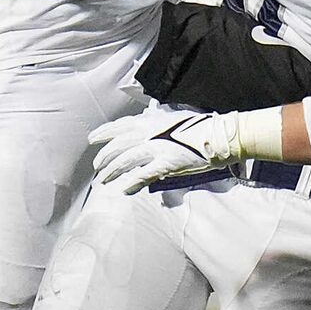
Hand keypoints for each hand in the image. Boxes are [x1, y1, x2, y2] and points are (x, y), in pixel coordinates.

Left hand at [89, 107, 243, 193]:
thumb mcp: (172, 120)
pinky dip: (131, 182)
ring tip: (103, 181)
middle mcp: (149, 133)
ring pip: (125, 160)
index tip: (92, 139)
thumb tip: (144, 127)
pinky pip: (143, 174)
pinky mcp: (166, 163)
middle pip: (118, 145)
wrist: (218, 136)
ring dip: (112, 172)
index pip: (119, 126)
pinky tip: (124, 189)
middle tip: (96, 167)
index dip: (103, 133)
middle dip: (104, 157)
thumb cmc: (198, 128)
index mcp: (150, 121)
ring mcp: (156, 148)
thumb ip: (155, 124)